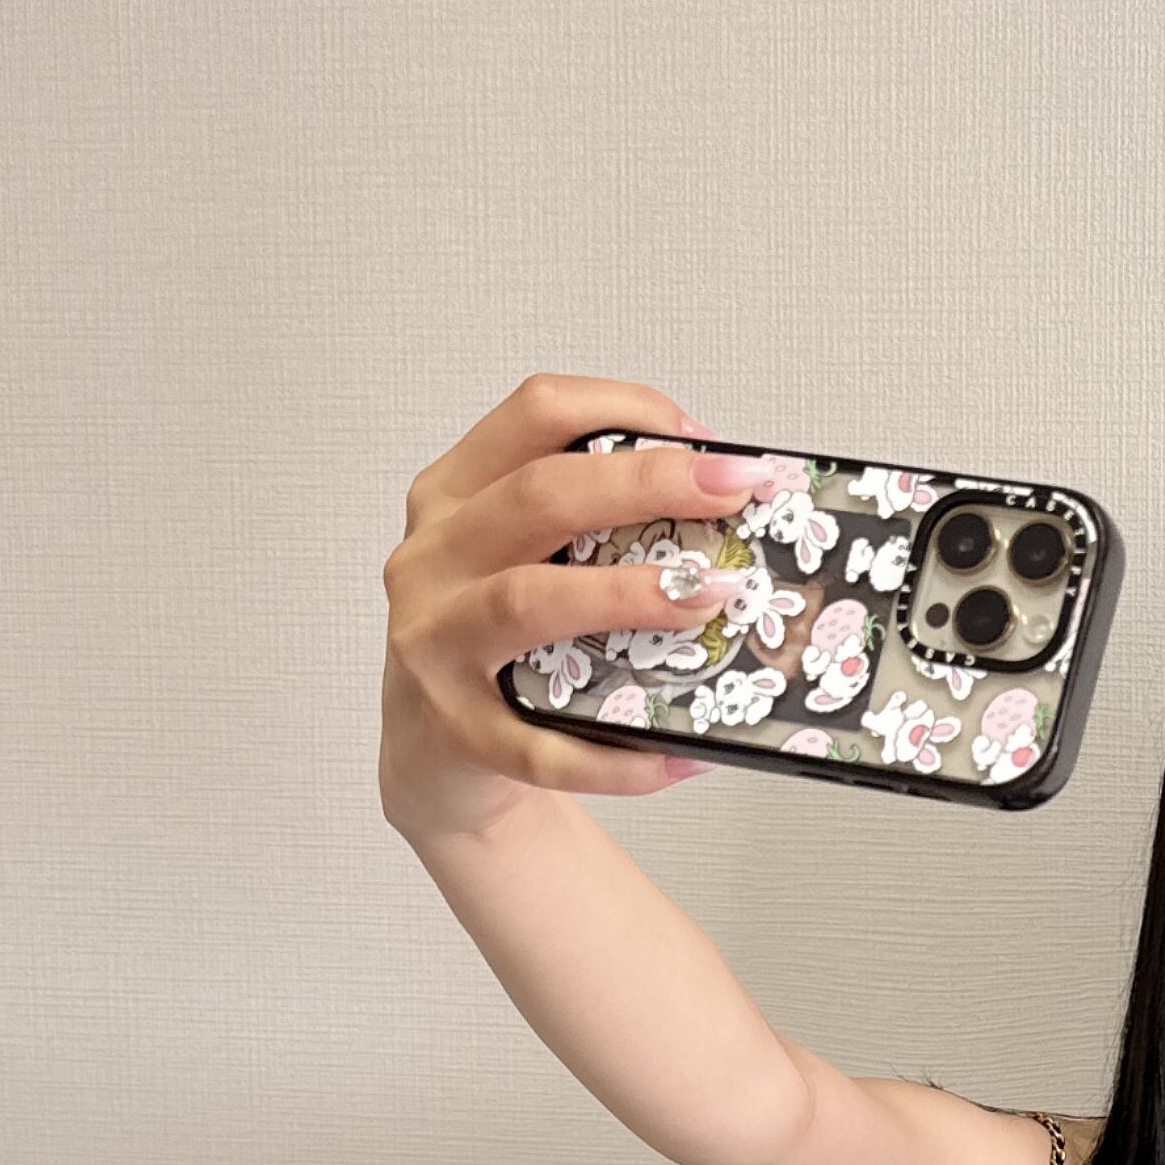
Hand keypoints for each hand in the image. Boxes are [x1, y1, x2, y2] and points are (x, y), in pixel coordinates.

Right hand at [377, 372, 782, 844]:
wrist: (432, 756)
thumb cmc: (497, 644)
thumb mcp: (527, 560)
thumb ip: (595, 526)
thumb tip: (727, 515)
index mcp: (456, 496)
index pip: (535, 414)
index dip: (624, 408)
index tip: (706, 441)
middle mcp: (434, 558)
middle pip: (538, 496)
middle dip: (646, 483)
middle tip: (733, 493)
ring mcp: (435, 643)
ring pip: (526, 601)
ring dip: (629, 596)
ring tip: (710, 599)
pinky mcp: (456, 731)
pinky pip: (545, 748)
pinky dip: (621, 757)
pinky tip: (682, 754)